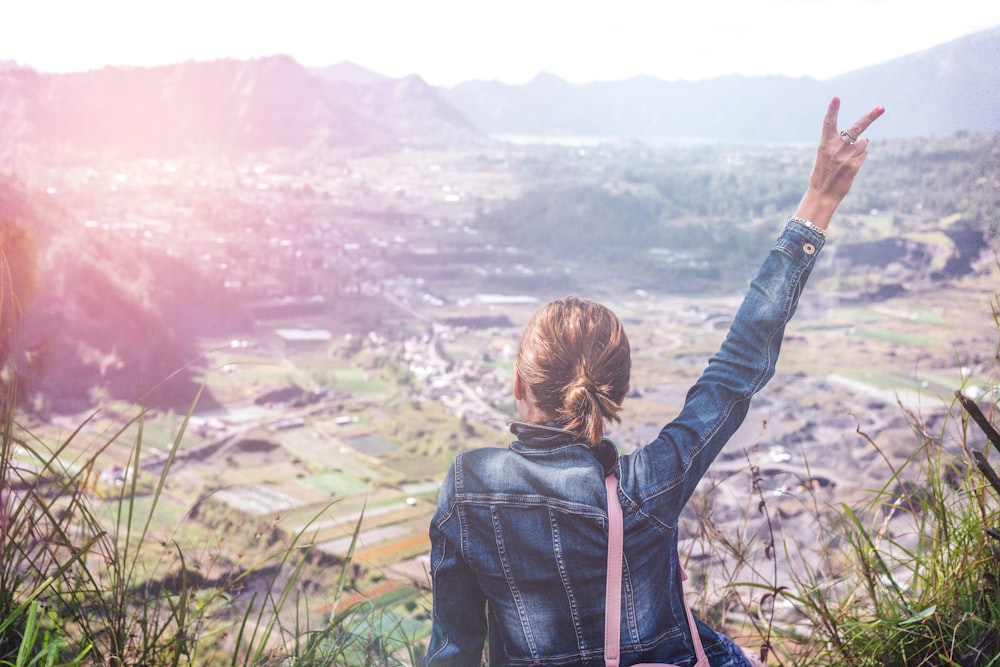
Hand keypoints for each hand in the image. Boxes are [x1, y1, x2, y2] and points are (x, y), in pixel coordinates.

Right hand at [795, 97, 884, 229]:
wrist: (822, 194)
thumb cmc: (823, 174)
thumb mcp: (824, 156)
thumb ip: (840, 145)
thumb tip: (866, 139)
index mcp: (824, 144)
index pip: (828, 123)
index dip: (832, 110)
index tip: (836, 98)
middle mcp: (835, 149)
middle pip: (856, 128)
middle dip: (870, 117)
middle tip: (881, 108)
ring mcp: (846, 157)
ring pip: (863, 143)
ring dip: (859, 148)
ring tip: (846, 160)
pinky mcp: (854, 165)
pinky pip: (864, 154)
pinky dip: (860, 158)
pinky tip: (850, 167)